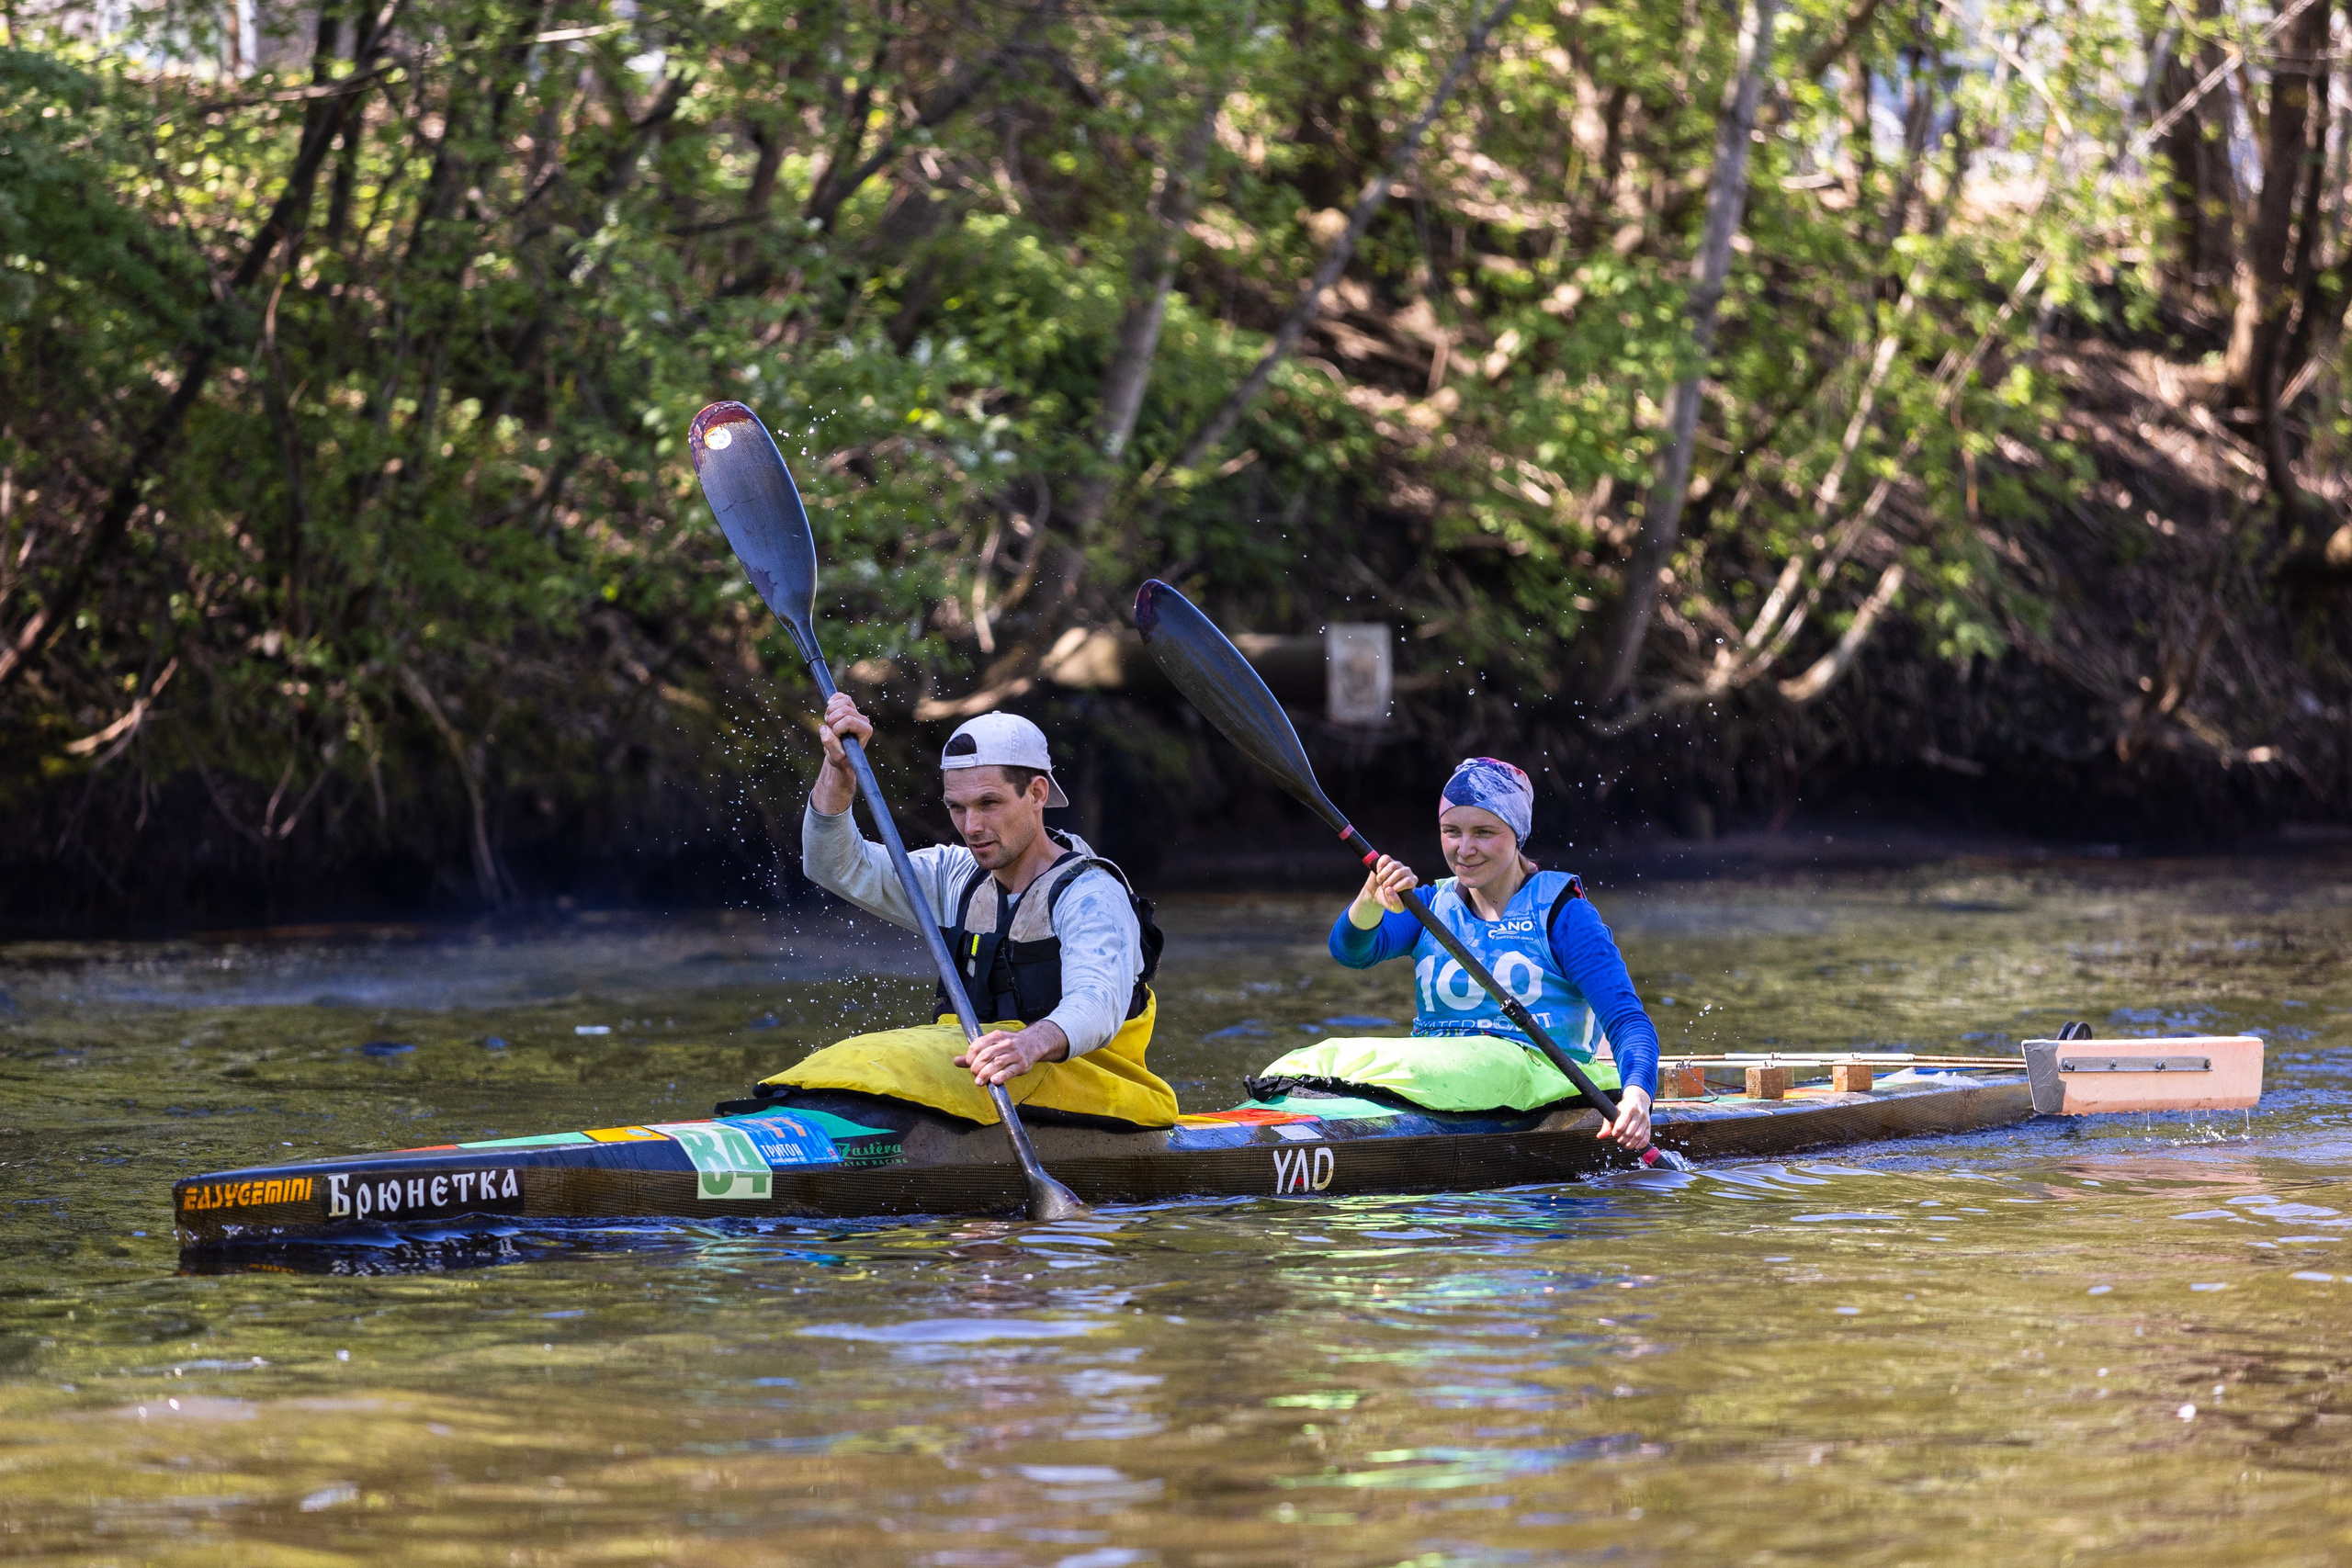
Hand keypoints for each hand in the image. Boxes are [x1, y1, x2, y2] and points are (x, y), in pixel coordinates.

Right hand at [810, 693, 873, 814]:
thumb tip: (825, 729)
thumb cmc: (841, 758)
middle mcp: (863, 720)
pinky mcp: (849, 706)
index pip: (848, 720)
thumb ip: (831, 745)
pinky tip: (829, 712)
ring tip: (830, 723)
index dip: (837, 728)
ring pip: (842, 701)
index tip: (836, 737)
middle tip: (830, 730)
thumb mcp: (836, 757)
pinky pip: (839, 696)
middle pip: (844, 709)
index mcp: (865, 730)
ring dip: (830, 712)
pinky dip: (831, 701)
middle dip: (832, 720)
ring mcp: (856, 712)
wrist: (840, 754)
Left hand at [956, 1022, 1069, 1085]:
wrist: (1032, 1044)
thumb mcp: (992, 1045)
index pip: (978, 1045)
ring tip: (979, 1082)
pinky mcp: (1022, 1064)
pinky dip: (1001, 1076)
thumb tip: (955, 1061)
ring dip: (986, 1074)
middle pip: (986, 1055)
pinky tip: (994, 1081)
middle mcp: (1005, 1043)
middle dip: (977, 1067)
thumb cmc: (1008, 1046)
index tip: (969, 1065)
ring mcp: (1014, 1053)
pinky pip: (1010, 1071)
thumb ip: (974, 1054)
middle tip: (974, 1075)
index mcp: (996, 1036)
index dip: (970, 1057)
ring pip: (997, 1063)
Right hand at [1349, 854, 1418, 926]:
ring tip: (1380, 881)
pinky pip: (1385, 858)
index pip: (1408, 881)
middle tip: (1384, 887)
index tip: (1389, 892)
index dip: (1396, 887)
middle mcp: (1407, 872)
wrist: (1376, 894)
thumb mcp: (1395, 908)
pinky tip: (1378, 872)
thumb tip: (1390, 889)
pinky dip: (1380, 865)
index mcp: (1412, 882)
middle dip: (1388, 882)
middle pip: (1399, 873)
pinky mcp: (1388, 860)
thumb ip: (1395, 902)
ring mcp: (1397, 864)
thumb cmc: (1388, 900)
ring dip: (1383, 876)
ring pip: (1392, 865)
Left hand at [1599, 1085, 1652, 1151]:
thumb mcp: (1614, 1113)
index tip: (1614, 1134)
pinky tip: (1635, 1146)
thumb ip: (1606, 1125)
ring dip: (1630, 1143)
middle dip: (1622, 1139)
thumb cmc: (1624, 1108)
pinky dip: (1641, 1144)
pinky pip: (1647, 1138)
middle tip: (1618, 1139)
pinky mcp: (1649, 1126)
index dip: (1616, 1133)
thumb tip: (1600, 1136)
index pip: (1621, 1125)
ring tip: (1624, 1143)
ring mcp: (1645, 1121)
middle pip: (1629, 1132)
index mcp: (1629, 1109)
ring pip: (1638, 1136)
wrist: (1638, 1101)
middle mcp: (1639, 1114)